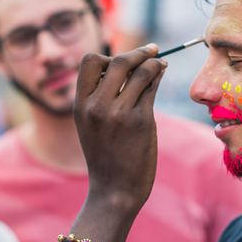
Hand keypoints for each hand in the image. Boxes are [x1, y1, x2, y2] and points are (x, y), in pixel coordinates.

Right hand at [72, 44, 165, 241]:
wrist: (114, 190)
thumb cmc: (105, 156)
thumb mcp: (89, 124)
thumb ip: (98, 97)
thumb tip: (122, 65)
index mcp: (80, 105)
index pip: (90, 61)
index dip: (107, 56)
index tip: (122, 59)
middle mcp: (97, 106)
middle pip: (118, 61)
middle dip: (138, 53)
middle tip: (152, 51)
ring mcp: (119, 113)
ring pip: (141, 72)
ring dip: (154, 62)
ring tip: (161, 63)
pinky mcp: (142, 121)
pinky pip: (152, 88)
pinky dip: (159, 77)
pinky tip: (161, 75)